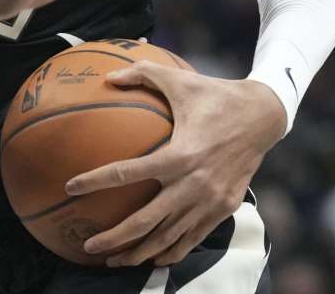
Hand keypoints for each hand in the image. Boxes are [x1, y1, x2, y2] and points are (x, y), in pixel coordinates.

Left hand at [64, 62, 285, 266]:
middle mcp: (194, 184)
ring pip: (168, 238)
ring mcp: (210, 201)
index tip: (70, 187)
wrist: (263, 116)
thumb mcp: (180, 80)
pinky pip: (192, 239)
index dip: (95, 180)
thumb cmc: (216, 95)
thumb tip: (109, 76)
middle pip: (145, 221)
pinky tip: (150, 258)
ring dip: (138, 253)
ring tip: (112, 261)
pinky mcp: (223, 209)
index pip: (127, 172)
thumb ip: (143, 74)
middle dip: (113, 238)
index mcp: (179, 154)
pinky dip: (170, 252)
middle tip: (87, 246)